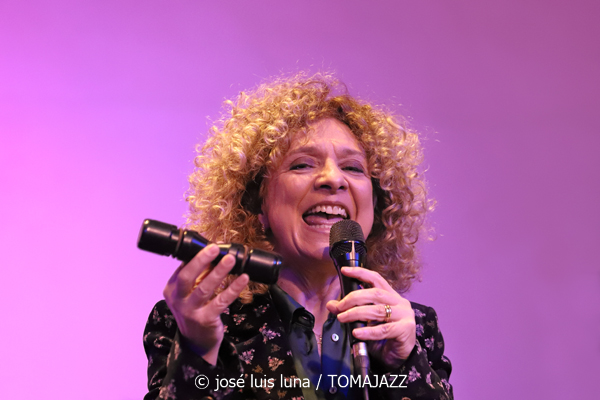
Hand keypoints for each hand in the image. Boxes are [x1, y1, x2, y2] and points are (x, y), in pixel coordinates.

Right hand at [163, 244, 248, 364]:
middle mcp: (178, 300)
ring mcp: (190, 311)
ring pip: (204, 288)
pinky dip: (233, 289)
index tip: (211, 245)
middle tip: (215, 248)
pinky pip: (221, 301)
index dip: (197, 255)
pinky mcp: (205, 320)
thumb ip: (198, 275)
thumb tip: (216, 251)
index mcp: (172, 289)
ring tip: (231, 259)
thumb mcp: (189, 293)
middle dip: (201, 260)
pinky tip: (243, 279)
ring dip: (219, 272)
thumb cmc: (195, 311)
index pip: (182, 268)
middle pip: (186, 277)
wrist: (196, 342)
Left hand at [326, 267, 415, 368]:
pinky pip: (384, 330)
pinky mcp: (405, 330)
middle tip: (339, 307)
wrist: (399, 357)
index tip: (344, 271)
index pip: (376, 279)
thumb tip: (331, 305)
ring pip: (378, 310)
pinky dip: (368, 331)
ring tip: (343, 318)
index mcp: (391, 296)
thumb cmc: (383, 336)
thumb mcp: (365, 321)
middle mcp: (400, 302)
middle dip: (354, 298)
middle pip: (375, 294)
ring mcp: (404, 315)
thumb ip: (350, 311)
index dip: (360, 273)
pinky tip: (357, 333)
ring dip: (356, 313)